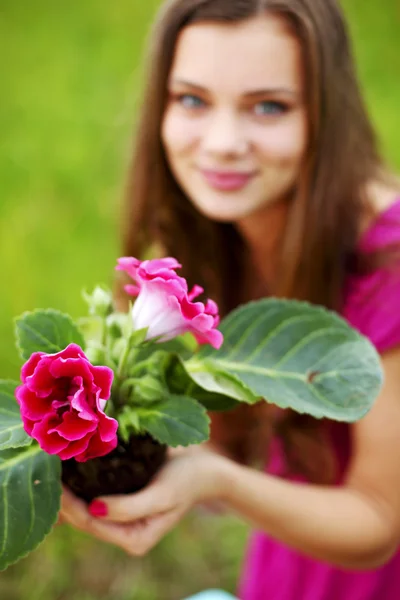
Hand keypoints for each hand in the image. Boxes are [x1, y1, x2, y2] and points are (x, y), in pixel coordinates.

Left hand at [59, 446, 229, 555]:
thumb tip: (93, 509)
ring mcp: (124, 518)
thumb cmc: (187, 481)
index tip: (55, 479)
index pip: (91, 524)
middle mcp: (126, 533)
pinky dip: (83, 482)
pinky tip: (72, 465)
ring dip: (71, 489)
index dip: (69, 504)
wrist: (206, 469)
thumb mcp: (162, 494)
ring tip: (56, 466)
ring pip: (86, 507)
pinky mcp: (124, 501)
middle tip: (50, 468)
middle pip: (84, 518)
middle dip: (66, 497)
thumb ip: (130, 507)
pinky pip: (95, 494)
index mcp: (135, 539)